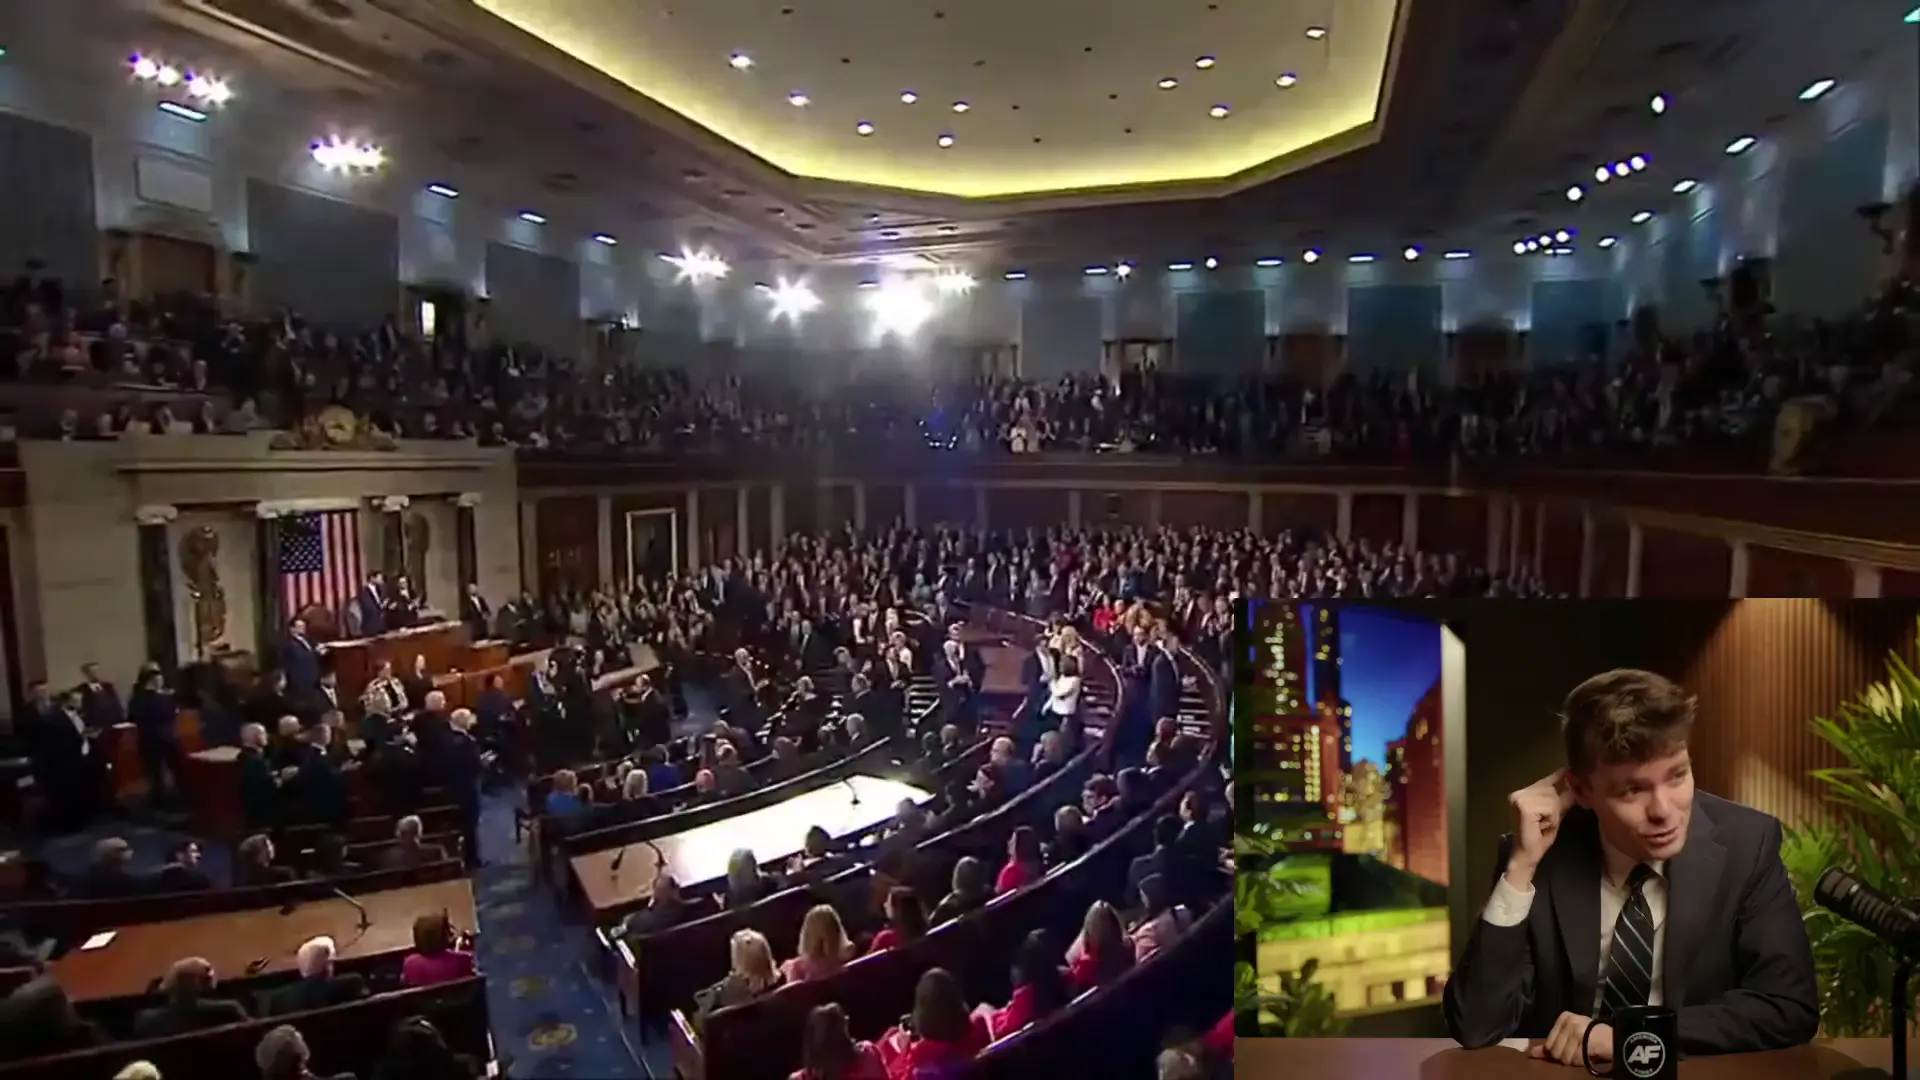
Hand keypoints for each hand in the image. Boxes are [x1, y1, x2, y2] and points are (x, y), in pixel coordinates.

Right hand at [1507, 768, 1574, 883]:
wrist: (1527, 854)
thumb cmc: (1540, 836)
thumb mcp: (1555, 814)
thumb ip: (1562, 799)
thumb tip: (1575, 786)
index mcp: (1524, 793)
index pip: (1546, 780)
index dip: (1559, 776)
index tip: (1569, 768)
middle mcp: (1519, 792)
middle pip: (1550, 790)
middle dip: (1555, 806)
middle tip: (1546, 822)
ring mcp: (1520, 799)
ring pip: (1551, 798)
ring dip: (1553, 814)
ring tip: (1544, 825)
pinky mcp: (1524, 807)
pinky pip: (1549, 807)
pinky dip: (1551, 818)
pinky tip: (1542, 826)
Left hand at [1530, 1012, 1609, 1066]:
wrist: (1615, 1039)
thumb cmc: (1591, 1038)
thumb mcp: (1569, 1037)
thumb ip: (1550, 1044)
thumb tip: (1532, 1053)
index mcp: (1563, 1018)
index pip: (1548, 1043)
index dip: (1558, 1050)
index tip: (1570, 1047)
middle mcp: (1568, 1022)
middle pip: (1554, 1051)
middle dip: (1565, 1056)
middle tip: (1577, 1051)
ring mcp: (1576, 1030)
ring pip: (1563, 1057)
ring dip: (1574, 1059)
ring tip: (1583, 1052)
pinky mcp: (1583, 1039)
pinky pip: (1575, 1059)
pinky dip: (1581, 1061)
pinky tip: (1588, 1055)